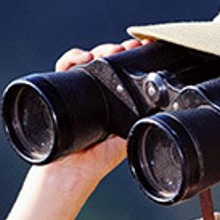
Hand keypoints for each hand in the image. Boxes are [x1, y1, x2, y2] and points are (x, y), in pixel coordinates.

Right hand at [33, 39, 149, 187]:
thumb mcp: (126, 140)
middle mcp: (99, 93)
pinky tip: (82, 58)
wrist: (67, 173)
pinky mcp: (61, 91)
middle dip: (116, 50)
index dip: (133, 58)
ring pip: (89, 60)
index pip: (125, 72)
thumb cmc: (96, 162)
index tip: (142, 47)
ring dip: (98, 51)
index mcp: (117, 101)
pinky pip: (65, 67)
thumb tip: (158, 112)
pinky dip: (72, 58)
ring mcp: (79, 91)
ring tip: (105, 53)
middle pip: (107, 61)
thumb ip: (138, 126)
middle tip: (124, 49)